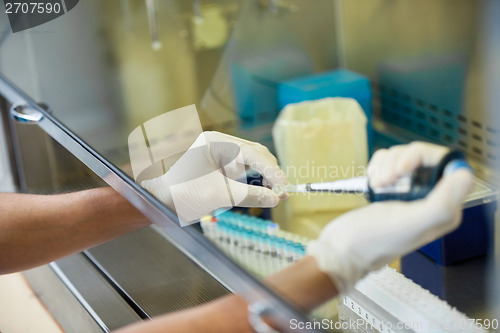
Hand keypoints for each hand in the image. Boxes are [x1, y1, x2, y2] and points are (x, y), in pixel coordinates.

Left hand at [141, 131, 288, 223]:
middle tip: (284, 193)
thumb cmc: (182, 195)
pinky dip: (255, 181)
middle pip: (255, 154)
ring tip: (276, 194)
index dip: (272, 171)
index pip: (252, 153)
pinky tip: (263, 191)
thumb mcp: (219, 196)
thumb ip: (250, 195)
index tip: (284, 188)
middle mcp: (220, 143)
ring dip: (265, 177)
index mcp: (216, 142)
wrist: (159, 202)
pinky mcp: (221, 165)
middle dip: (271, 173)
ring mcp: (220, 153)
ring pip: (252, 161)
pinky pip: (244, 170)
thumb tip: (276, 198)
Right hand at [308, 142, 472, 292]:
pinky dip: (377, 167)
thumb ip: (442, 203)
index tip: (405, 169)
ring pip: (403, 155)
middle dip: (400, 162)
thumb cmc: (372, 240)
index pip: (448, 165)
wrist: (342, 247)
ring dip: (386, 166)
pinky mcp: (391, 185)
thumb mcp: (410, 223)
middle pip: (424, 156)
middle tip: (387, 180)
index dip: (425, 158)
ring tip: (378, 186)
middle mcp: (430, 198)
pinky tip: (373, 184)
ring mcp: (409, 191)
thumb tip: (464, 174)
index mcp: (444, 208)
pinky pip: (388, 160)